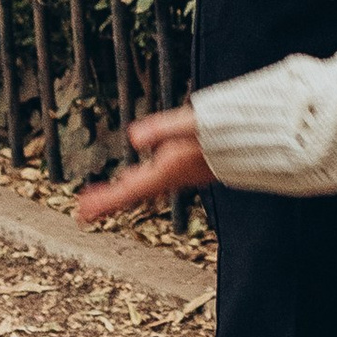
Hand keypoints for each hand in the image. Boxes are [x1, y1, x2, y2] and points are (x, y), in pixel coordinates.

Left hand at [76, 105, 213, 223]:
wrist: (254, 141)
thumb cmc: (225, 130)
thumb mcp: (190, 123)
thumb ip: (162, 129)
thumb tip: (133, 137)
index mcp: (167, 170)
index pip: (128, 192)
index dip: (104, 202)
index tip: (82, 212)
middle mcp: (171, 178)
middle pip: (132, 196)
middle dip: (106, 203)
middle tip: (81, 212)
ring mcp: (179, 176)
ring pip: (141, 191)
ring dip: (118, 195)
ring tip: (97, 199)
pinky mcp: (184, 171)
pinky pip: (152, 184)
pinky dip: (134, 185)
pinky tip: (129, 179)